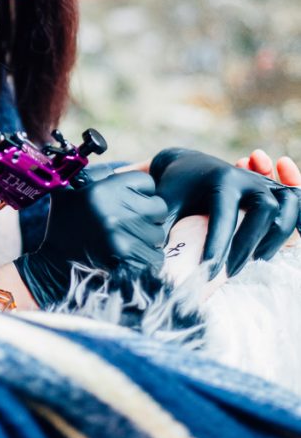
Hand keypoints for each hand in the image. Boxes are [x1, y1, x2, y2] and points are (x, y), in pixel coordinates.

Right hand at [14, 171, 167, 308]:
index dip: (140, 192)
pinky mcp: (127, 259)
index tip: (128, 203)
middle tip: (131, 223)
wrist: (54, 266)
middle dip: (148, 216)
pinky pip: (156, 256)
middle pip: (159, 207)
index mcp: (102, 189)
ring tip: (127, 240)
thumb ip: (92, 172)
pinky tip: (130, 256)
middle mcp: (113, 210)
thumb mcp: (68, 190)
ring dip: (147, 238)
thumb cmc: (64, 225)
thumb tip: (109, 156)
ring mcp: (121, 236)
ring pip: (159, 233)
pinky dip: (147, 258)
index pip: (148, 182)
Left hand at [150, 148, 299, 277]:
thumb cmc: (174, 189)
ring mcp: (263, 183)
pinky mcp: (272, 190)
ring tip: (258, 258)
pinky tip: (281, 244)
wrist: (186, 164)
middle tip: (229, 273)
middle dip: (247, 245)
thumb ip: (161, 229)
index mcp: (220, 179)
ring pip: (287, 206)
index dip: (218, 247)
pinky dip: (297, 219)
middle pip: (263, 211)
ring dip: (278, 235)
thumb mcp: (165, 204)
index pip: (224, 216)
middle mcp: (246, 178)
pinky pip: (296, 202)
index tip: (207, 273)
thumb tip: (152, 260)